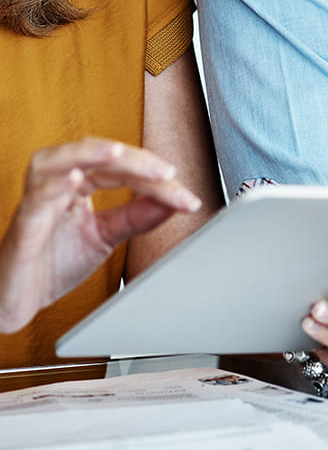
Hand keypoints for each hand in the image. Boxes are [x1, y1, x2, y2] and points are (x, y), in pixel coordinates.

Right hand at [0, 137, 201, 332]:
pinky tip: (75, 179)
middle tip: (167, 172)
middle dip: (133, 161)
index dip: (153, 176)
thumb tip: (173, 200)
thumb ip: (136, 216)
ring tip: (119, 153)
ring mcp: (37, 203)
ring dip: (88, 155)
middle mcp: (56, 185)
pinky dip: (54, 187)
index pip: (119, 168)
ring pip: (55, 163)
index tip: (186, 195)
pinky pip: (35, 200)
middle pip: (93, 157)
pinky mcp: (23, 227)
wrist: (19, 296)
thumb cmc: (55, 260)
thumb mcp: (106, 235)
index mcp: (78, 185)